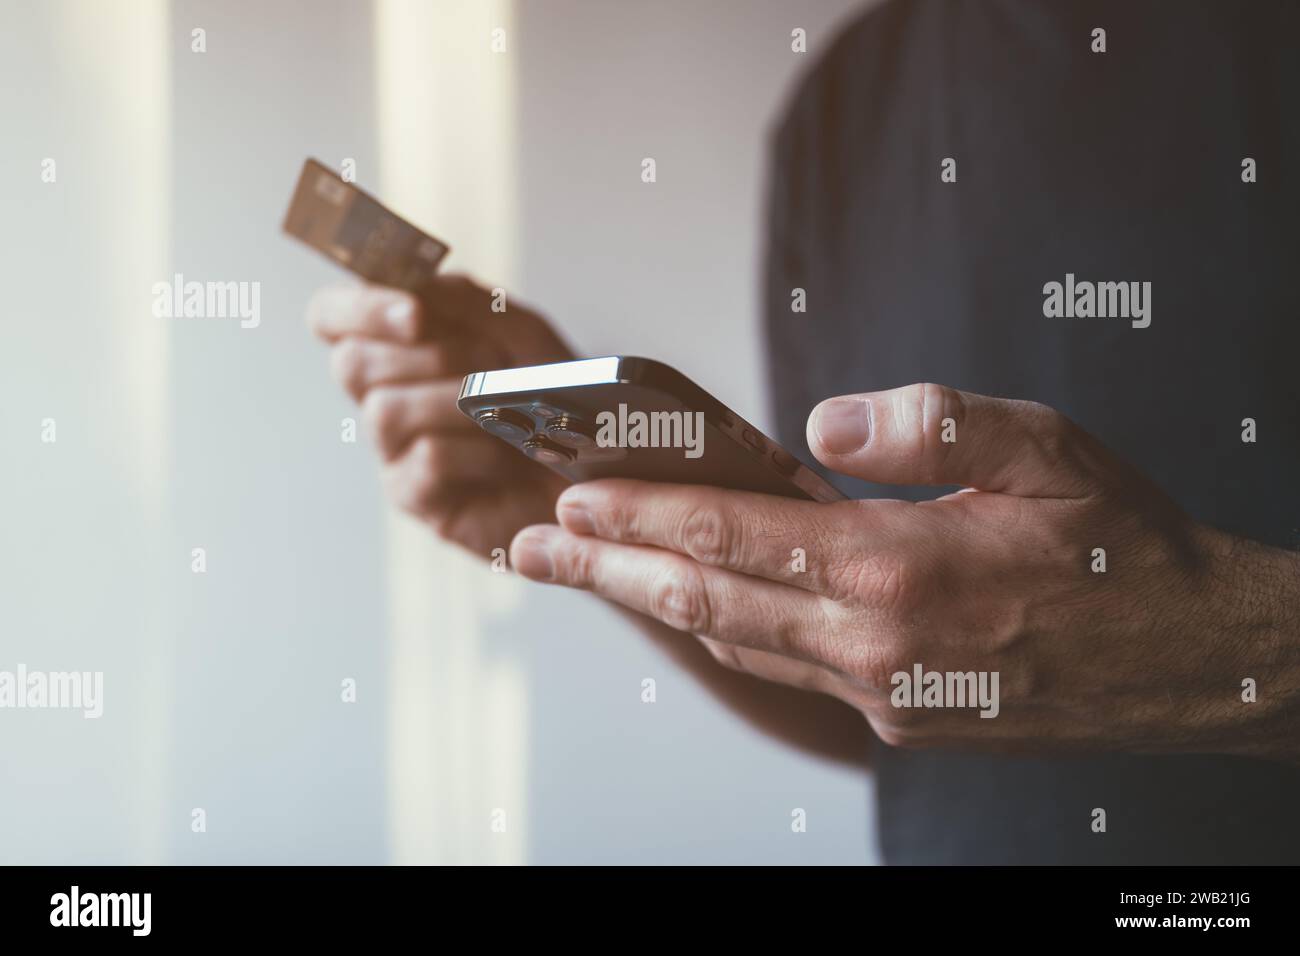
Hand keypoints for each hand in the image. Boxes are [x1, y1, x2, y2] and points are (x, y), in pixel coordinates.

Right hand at [307, 275, 571, 555]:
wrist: (596, 469)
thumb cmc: (554, 400)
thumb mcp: (522, 335)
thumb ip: (469, 304)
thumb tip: (416, 290)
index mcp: (398, 348)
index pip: (332, 317)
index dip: (359, 308)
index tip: (416, 314)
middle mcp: (385, 395)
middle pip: (350, 363)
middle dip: (426, 354)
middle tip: (490, 361)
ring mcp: (394, 449)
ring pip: (385, 410)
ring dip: (456, 400)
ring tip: (510, 409)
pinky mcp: (416, 496)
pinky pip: (427, 460)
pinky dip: (474, 449)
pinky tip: (505, 456)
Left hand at [510, 383, 1299, 758]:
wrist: (1188, 663)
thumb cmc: (1121, 550)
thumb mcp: (1047, 450)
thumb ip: (932, 423)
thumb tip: (824, 419)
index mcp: (897, 571)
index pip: (731, 534)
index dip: (641, 513)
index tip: (569, 494)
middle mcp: (872, 644)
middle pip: (703, 599)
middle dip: (604, 570)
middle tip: (526, 550)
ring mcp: (879, 692)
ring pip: (732, 640)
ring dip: (650, 602)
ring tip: (586, 574)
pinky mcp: (896, 715)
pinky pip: (784, 668)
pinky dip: (724, 629)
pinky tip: (695, 605)